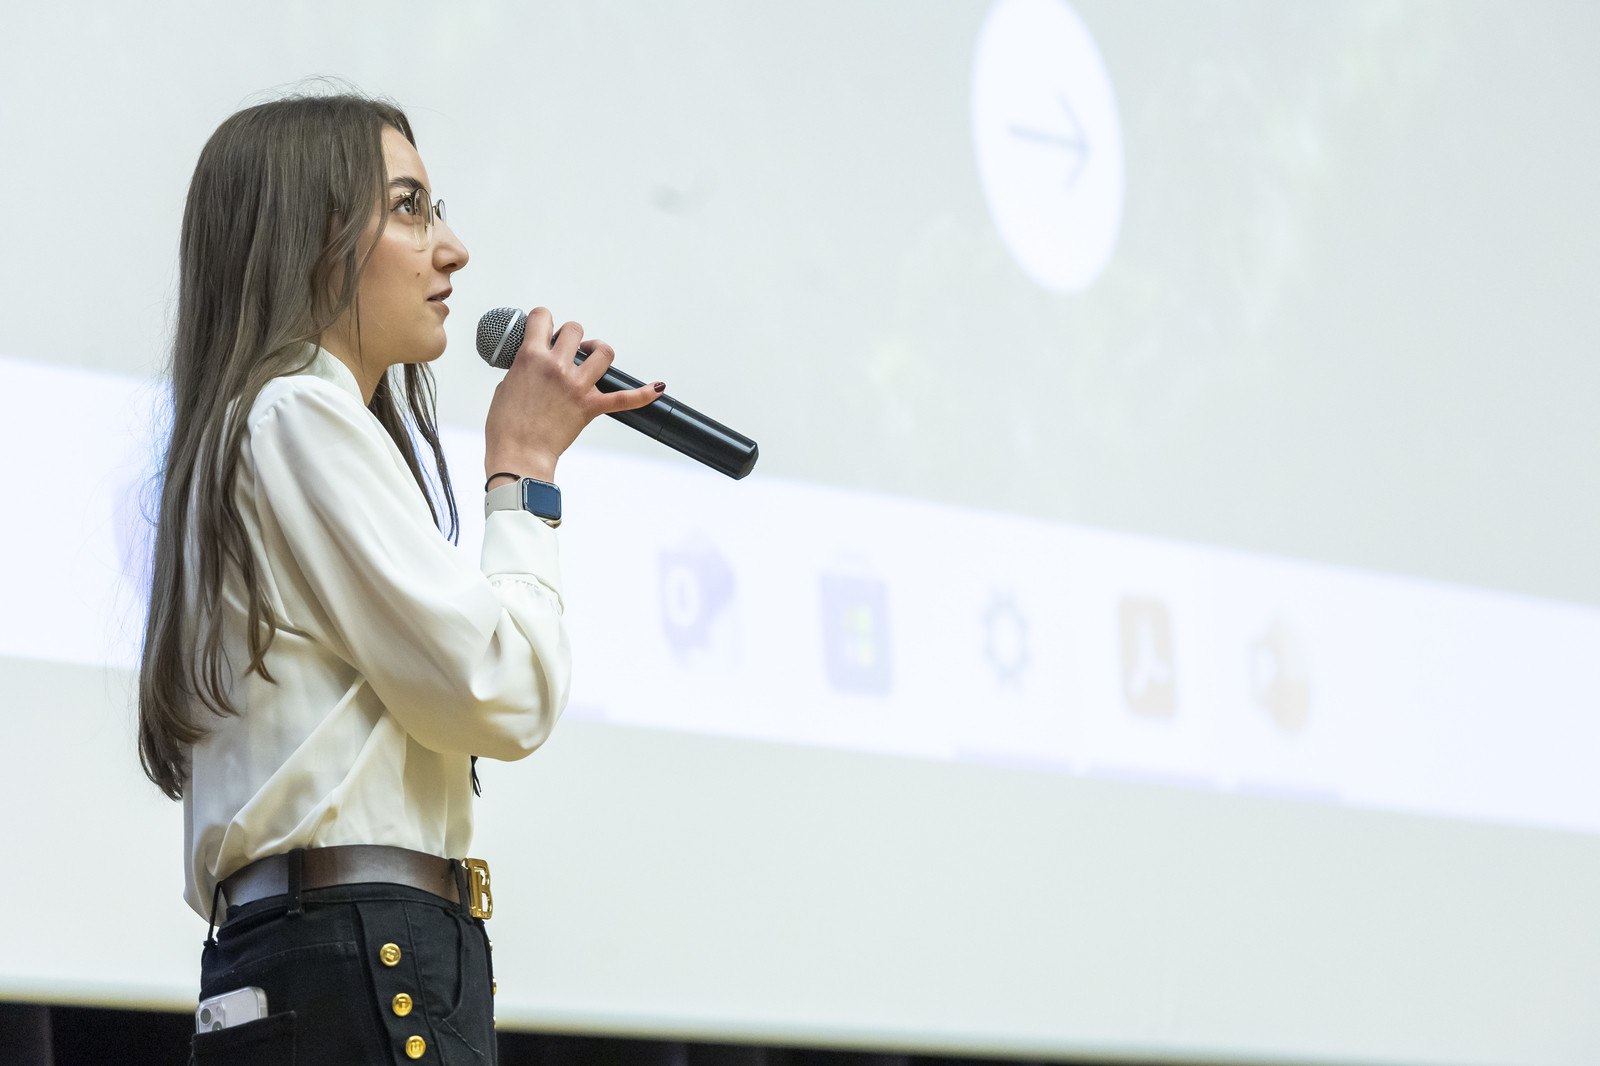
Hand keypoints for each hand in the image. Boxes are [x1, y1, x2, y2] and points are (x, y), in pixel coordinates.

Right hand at [483, 307, 661, 485]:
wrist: (518, 454)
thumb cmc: (506, 426)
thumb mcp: (506, 386)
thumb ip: (524, 369)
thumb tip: (535, 365)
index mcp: (531, 357)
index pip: (542, 318)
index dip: (543, 320)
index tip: (543, 328)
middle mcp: (557, 366)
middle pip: (576, 330)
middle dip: (570, 337)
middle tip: (565, 349)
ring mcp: (577, 386)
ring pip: (602, 352)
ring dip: (598, 351)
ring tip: (592, 357)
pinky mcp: (591, 406)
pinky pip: (625, 399)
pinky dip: (644, 394)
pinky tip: (657, 387)